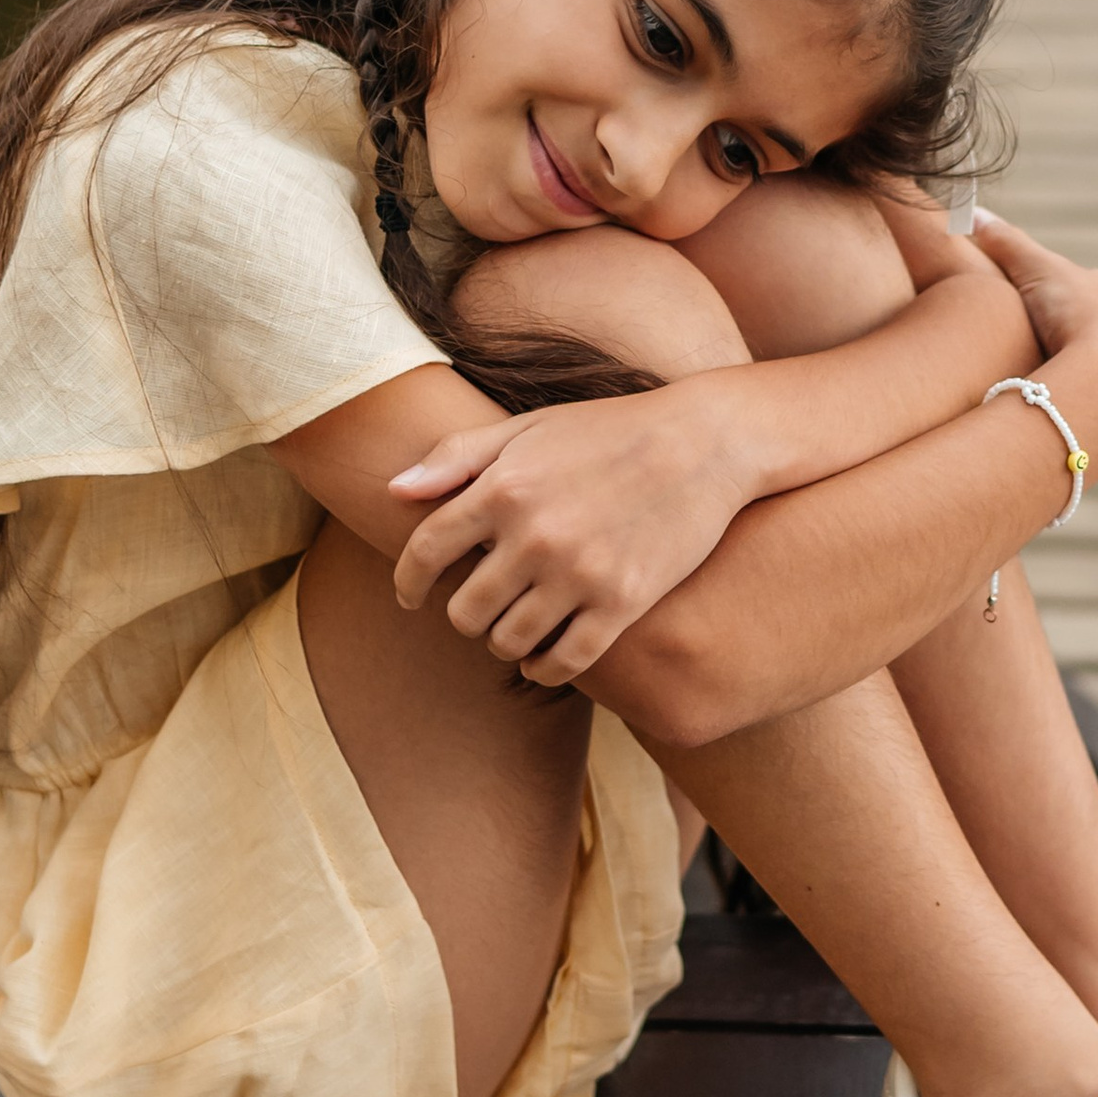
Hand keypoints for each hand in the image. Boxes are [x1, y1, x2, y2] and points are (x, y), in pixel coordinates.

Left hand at [387, 377, 754, 682]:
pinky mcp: (622, 602)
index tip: (410, 599)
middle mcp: (534, 534)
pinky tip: (541, 660)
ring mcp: (579, 572)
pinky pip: (563, 662)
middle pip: (465, 611)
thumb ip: (457, 456)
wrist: (704, 441)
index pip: (425, 552)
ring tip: (514, 628)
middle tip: (481, 607)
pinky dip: (543, 669)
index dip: (407, 584)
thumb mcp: (528, 427)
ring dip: (504, 641)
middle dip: (464, 615)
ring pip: (509, 641)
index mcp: (503, 486)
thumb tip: (393, 490)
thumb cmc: (608, 431)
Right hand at [967, 211, 1097, 471]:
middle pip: (1097, 333)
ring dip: (1079, 378)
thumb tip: (974, 212)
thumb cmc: (1075, 313)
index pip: (1085, 290)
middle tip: (1031, 352)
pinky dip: (1084, 407)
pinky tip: (1059, 414)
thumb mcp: (1033, 270)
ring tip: (1043, 390)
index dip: (1054, 296)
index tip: (1027, 308)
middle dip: (1069, 340)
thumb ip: (1007, 243)